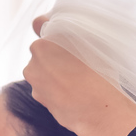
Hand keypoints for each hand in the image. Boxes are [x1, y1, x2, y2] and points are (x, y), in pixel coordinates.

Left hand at [25, 14, 135, 135]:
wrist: (100, 112)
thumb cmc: (101, 76)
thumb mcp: (95, 44)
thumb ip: (75, 34)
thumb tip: (70, 34)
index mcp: (44, 43)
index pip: (39, 23)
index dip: (51, 25)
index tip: (63, 33)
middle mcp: (34, 61)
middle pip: (43, 49)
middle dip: (56, 52)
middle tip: (78, 60)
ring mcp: (35, 82)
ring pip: (43, 69)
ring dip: (55, 71)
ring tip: (79, 80)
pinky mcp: (39, 99)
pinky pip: (46, 87)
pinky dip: (56, 88)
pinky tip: (74, 93)